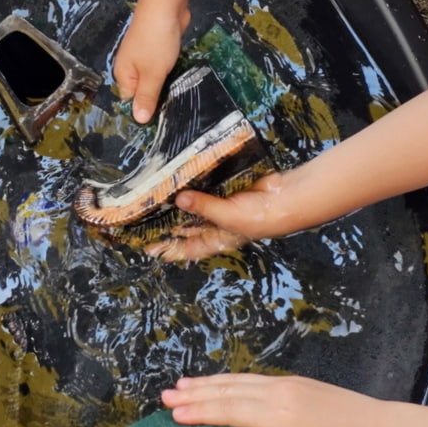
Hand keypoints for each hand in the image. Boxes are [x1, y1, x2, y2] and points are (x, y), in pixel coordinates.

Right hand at [112, 2, 188, 123]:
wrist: (166, 6)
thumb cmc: (155, 42)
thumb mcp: (151, 74)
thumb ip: (147, 97)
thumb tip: (138, 120)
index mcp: (123, 74)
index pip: (130, 100)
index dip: (144, 109)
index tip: (161, 119)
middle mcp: (131, 66)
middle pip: (142, 90)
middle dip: (157, 97)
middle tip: (174, 109)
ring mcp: (144, 56)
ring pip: (155, 78)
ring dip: (166, 83)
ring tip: (180, 95)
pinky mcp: (158, 48)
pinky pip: (163, 67)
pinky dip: (171, 71)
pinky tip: (182, 76)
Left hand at [144, 172, 288, 261]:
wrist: (285, 197)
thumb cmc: (260, 218)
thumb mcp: (228, 218)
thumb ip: (204, 208)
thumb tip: (179, 199)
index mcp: (216, 239)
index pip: (187, 249)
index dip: (169, 250)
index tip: (147, 248)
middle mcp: (215, 225)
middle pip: (185, 227)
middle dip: (167, 222)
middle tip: (141, 216)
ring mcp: (220, 205)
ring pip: (192, 205)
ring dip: (178, 200)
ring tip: (154, 193)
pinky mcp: (225, 188)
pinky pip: (204, 186)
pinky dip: (193, 182)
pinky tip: (177, 176)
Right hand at [161, 374, 387, 426]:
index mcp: (276, 415)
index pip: (228, 411)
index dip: (198, 413)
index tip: (172, 415)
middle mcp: (276, 392)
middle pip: (228, 391)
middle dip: (195, 394)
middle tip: (164, 397)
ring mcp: (284, 383)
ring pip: (238, 381)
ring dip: (208, 384)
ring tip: (181, 386)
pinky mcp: (293, 382)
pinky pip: (251, 380)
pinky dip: (229, 382)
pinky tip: (217, 385)